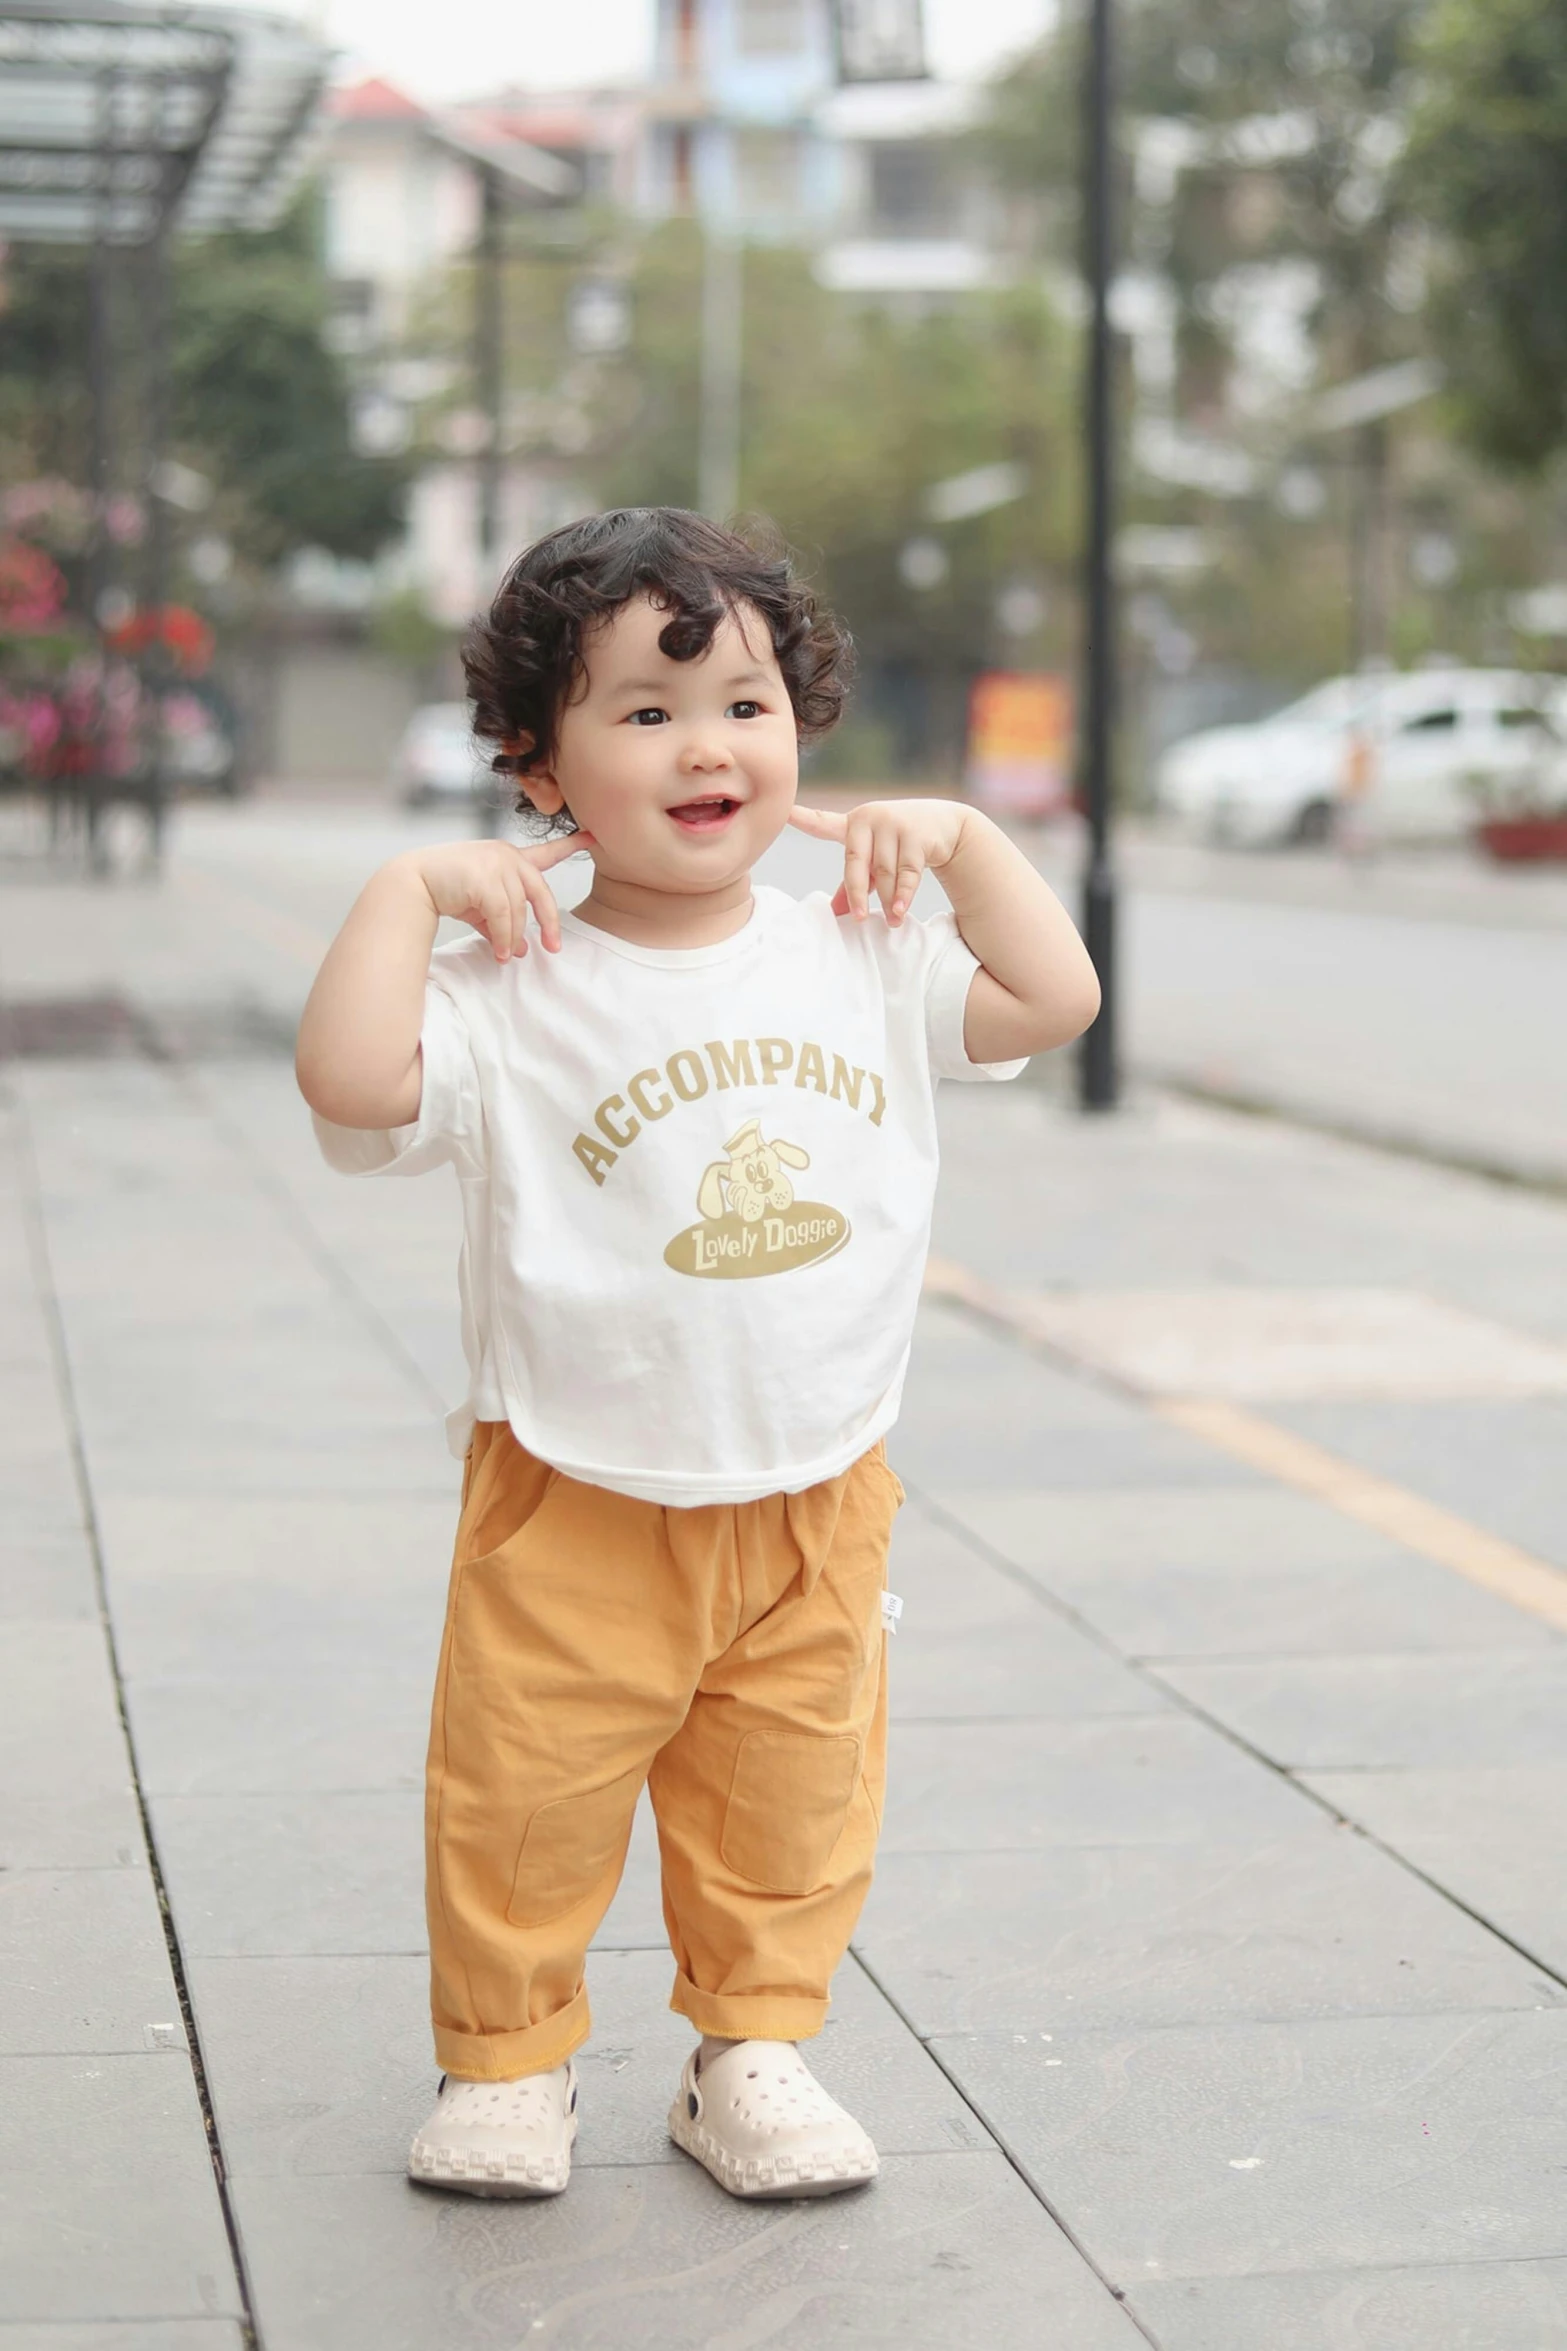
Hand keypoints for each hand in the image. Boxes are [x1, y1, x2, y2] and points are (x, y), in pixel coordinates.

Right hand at [410, 834, 592, 961]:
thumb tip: (521, 951)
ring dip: (513, 939)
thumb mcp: (480, 906)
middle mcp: (506, 856)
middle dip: (549, 923)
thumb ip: (502, 923)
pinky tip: (499, 953)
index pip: (546, 852)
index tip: (594, 836)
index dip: (571, 845)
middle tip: (553, 948)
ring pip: (518, 912)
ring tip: (506, 956)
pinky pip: (503, 917)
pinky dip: (502, 939)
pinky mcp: (485, 879)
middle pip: (540, 894)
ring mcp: (496, 865)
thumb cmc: (446, 890)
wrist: (413, 883)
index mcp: (509, 858)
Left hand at [787, 798, 969, 924]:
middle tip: (859, 919)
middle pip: (856, 863)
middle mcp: (870, 819)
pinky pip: (907, 873)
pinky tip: (899, 911)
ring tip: (892, 920)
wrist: (946, 825)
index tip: (785, 812)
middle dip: (857, 894)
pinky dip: (904, 895)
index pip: (824, 823)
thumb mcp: (875, 859)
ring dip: (887, 901)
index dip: (804, 818)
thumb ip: (855, 882)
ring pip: (885, 873)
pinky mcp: (916, 836)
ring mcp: (894, 824)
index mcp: (853, 824)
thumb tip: (836, 912)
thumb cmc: (899, 843)